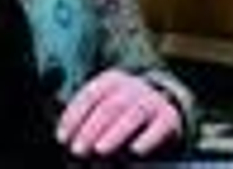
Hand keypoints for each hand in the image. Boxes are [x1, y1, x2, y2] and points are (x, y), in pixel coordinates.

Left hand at [57, 68, 181, 157]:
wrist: (165, 105)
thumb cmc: (124, 112)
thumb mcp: (105, 107)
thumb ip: (88, 119)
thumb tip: (67, 140)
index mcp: (109, 81)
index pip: (88, 97)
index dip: (73, 117)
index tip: (62, 138)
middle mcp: (131, 87)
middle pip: (108, 107)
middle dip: (90, 129)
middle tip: (77, 150)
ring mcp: (152, 100)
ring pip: (132, 114)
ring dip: (114, 134)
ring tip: (99, 150)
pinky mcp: (170, 117)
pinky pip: (160, 127)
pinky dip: (148, 139)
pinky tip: (135, 151)